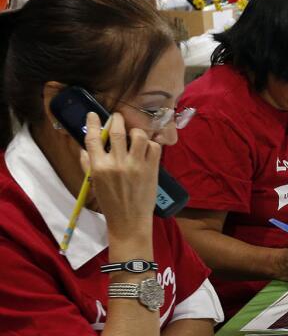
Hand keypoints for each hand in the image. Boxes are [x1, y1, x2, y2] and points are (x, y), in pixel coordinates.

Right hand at [83, 111, 158, 238]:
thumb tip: (84, 147)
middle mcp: (117, 163)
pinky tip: (146, 148)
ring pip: (139, 136)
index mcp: (99, 166)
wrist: (129, 220)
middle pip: (117, 131)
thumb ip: (87, 164)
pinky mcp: (152, 169)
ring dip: (136, 131)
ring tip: (134, 134)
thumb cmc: (110, 202)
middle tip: (117, 118)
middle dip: (117, 119)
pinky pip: (154, 147)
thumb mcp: (93, 183)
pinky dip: (151, 144)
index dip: (92, 123)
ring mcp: (136, 165)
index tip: (93, 114)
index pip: (92, 138)